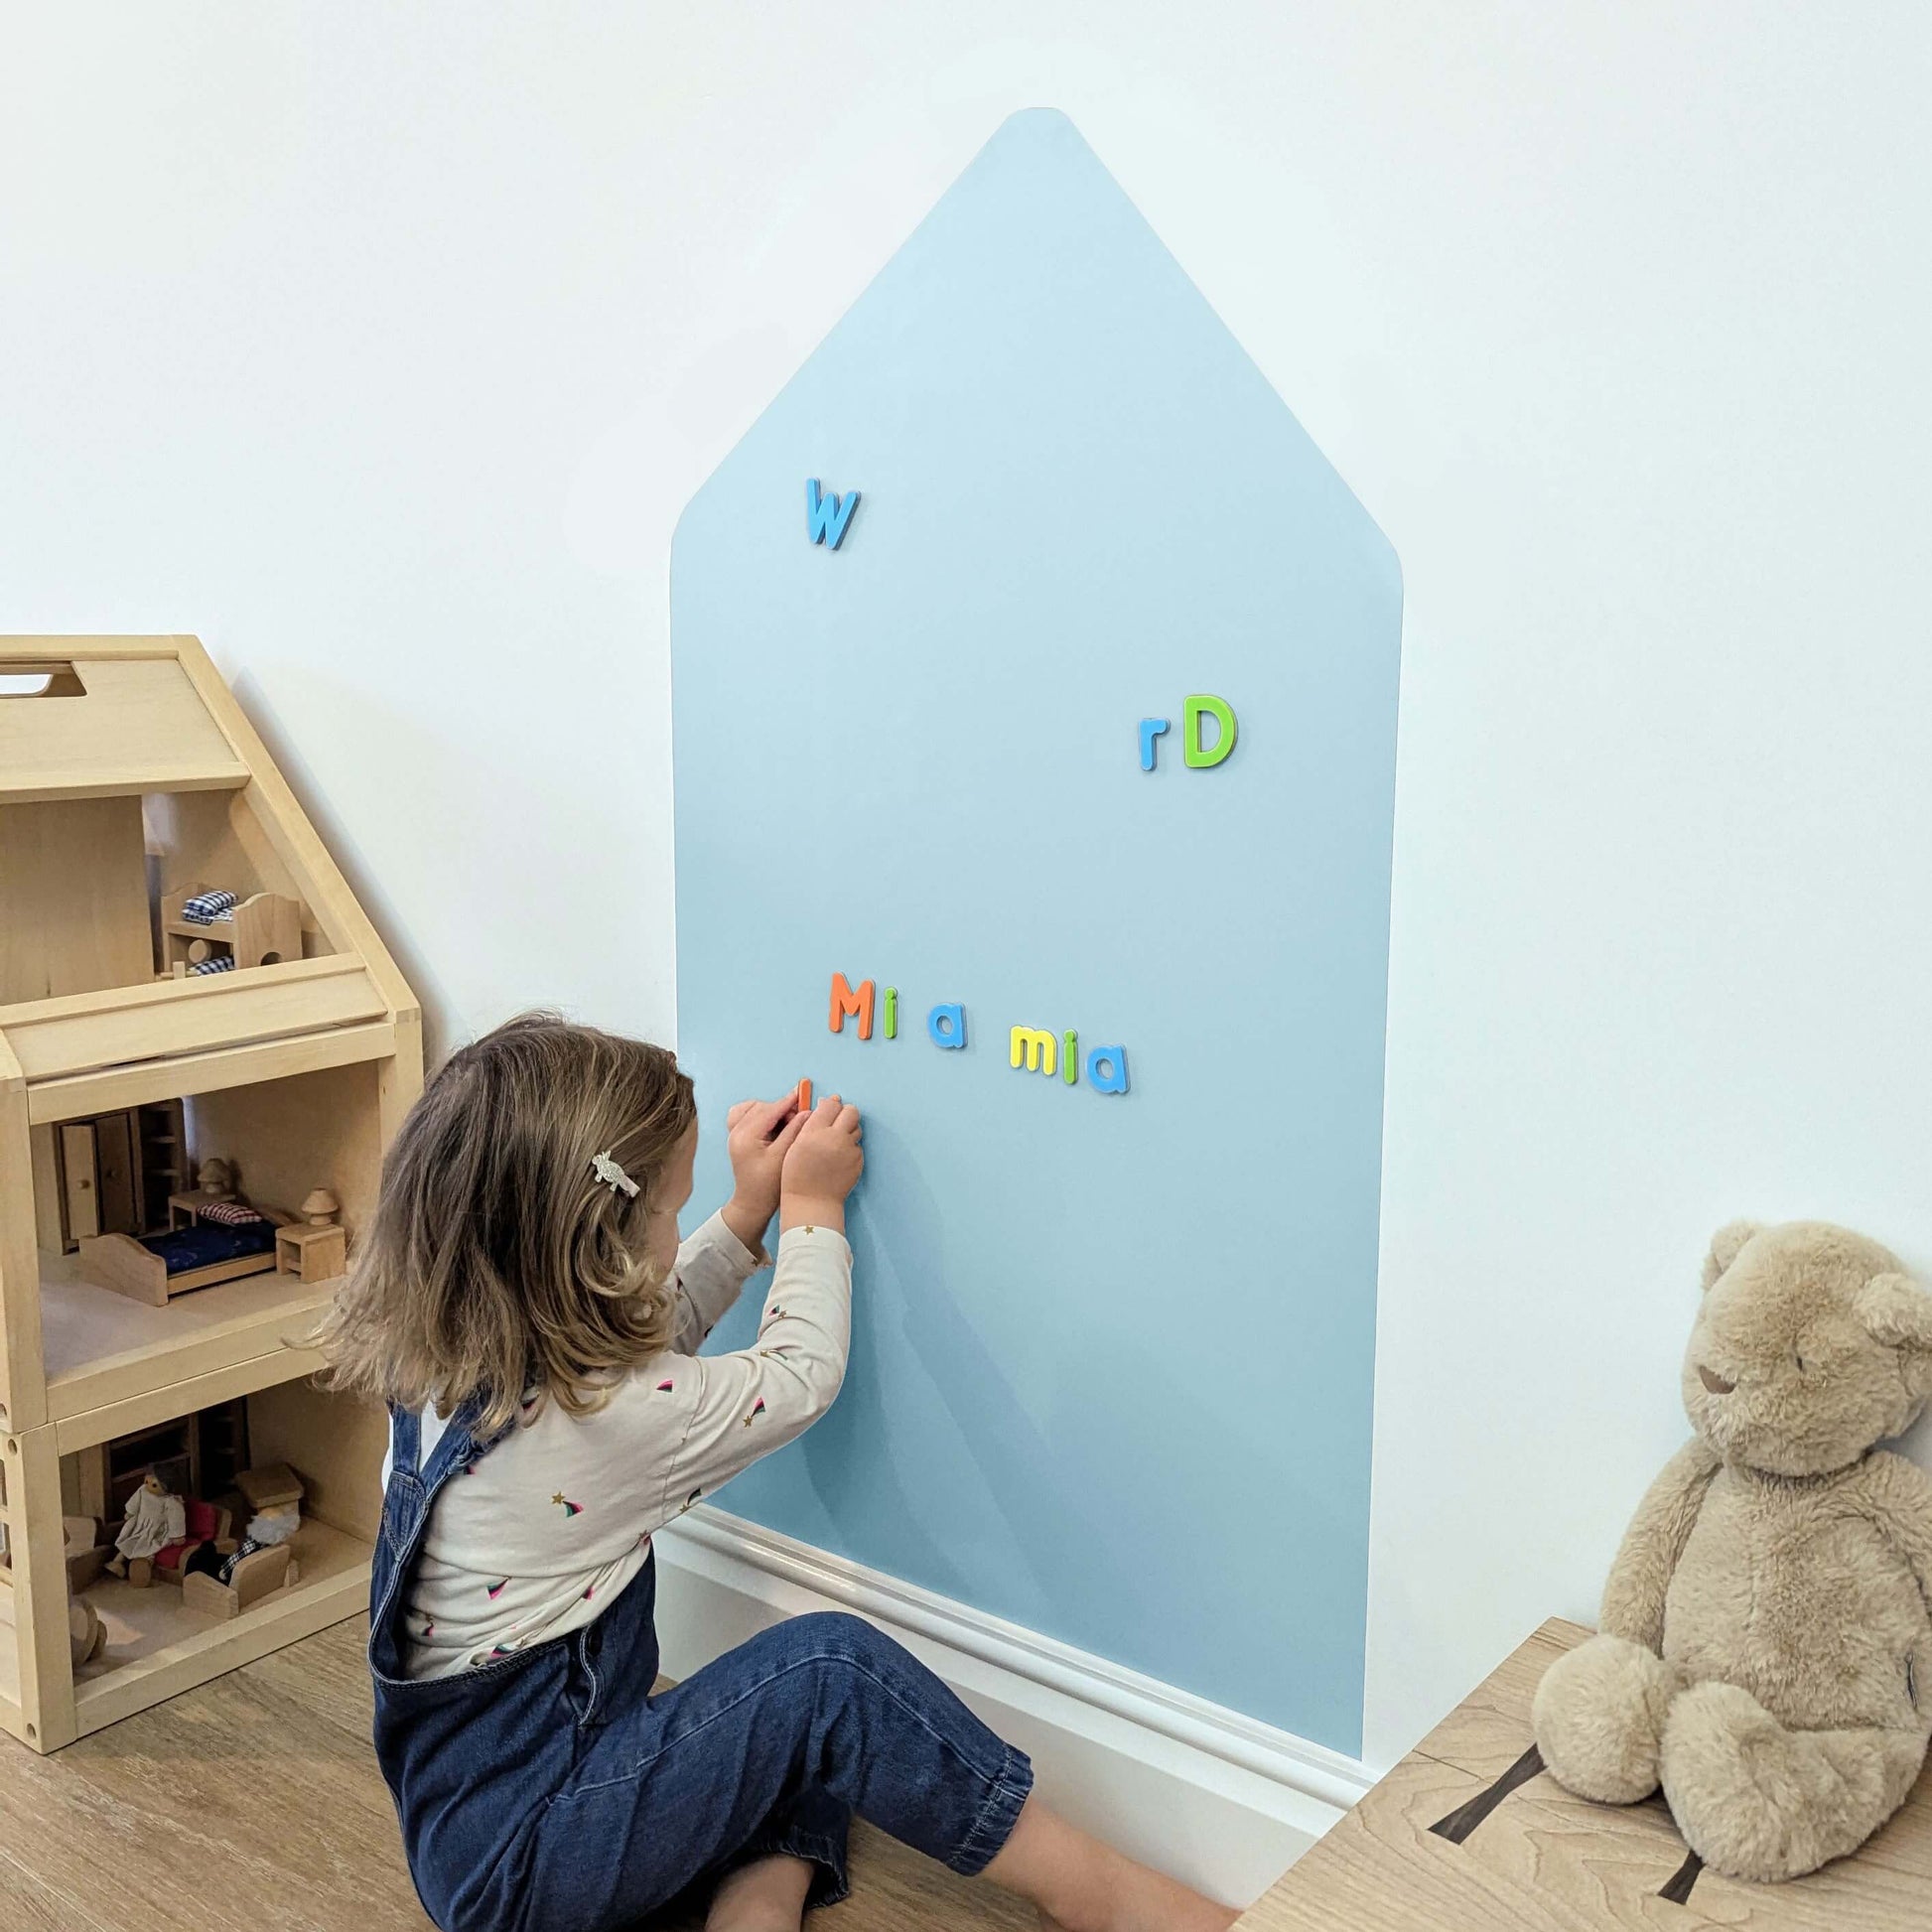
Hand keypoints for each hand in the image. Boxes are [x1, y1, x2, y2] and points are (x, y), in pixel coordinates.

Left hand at [721, 1094, 807, 1251]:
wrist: (753, 1203)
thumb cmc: (768, 1186)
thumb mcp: (784, 1157)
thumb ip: (794, 1131)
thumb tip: (806, 1112)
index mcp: (745, 1137)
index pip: (768, 1111)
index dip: (787, 1101)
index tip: (803, 1093)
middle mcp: (735, 1132)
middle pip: (760, 1107)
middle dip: (780, 1108)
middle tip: (798, 1116)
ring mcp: (733, 1134)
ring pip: (751, 1109)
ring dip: (769, 1110)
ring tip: (785, 1120)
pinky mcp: (737, 1138)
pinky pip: (744, 1115)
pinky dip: (759, 1114)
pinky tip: (771, 1122)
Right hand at [780, 1094, 862, 1233]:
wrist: (811, 1201)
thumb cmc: (797, 1174)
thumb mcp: (795, 1145)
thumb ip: (810, 1123)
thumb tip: (825, 1103)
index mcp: (815, 1131)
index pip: (831, 1105)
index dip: (830, 1106)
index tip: (827, 1111)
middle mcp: (835, 1137)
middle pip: (851, 1111)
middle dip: (845, 1114)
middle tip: (837, 1122)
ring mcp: (849, 1149)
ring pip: (857, 1128)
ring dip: (848, 1130)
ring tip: (836, 1143)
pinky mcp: (858, 1161)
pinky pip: (857, 1146)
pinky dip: (850, 1148)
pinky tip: (838, 1159)